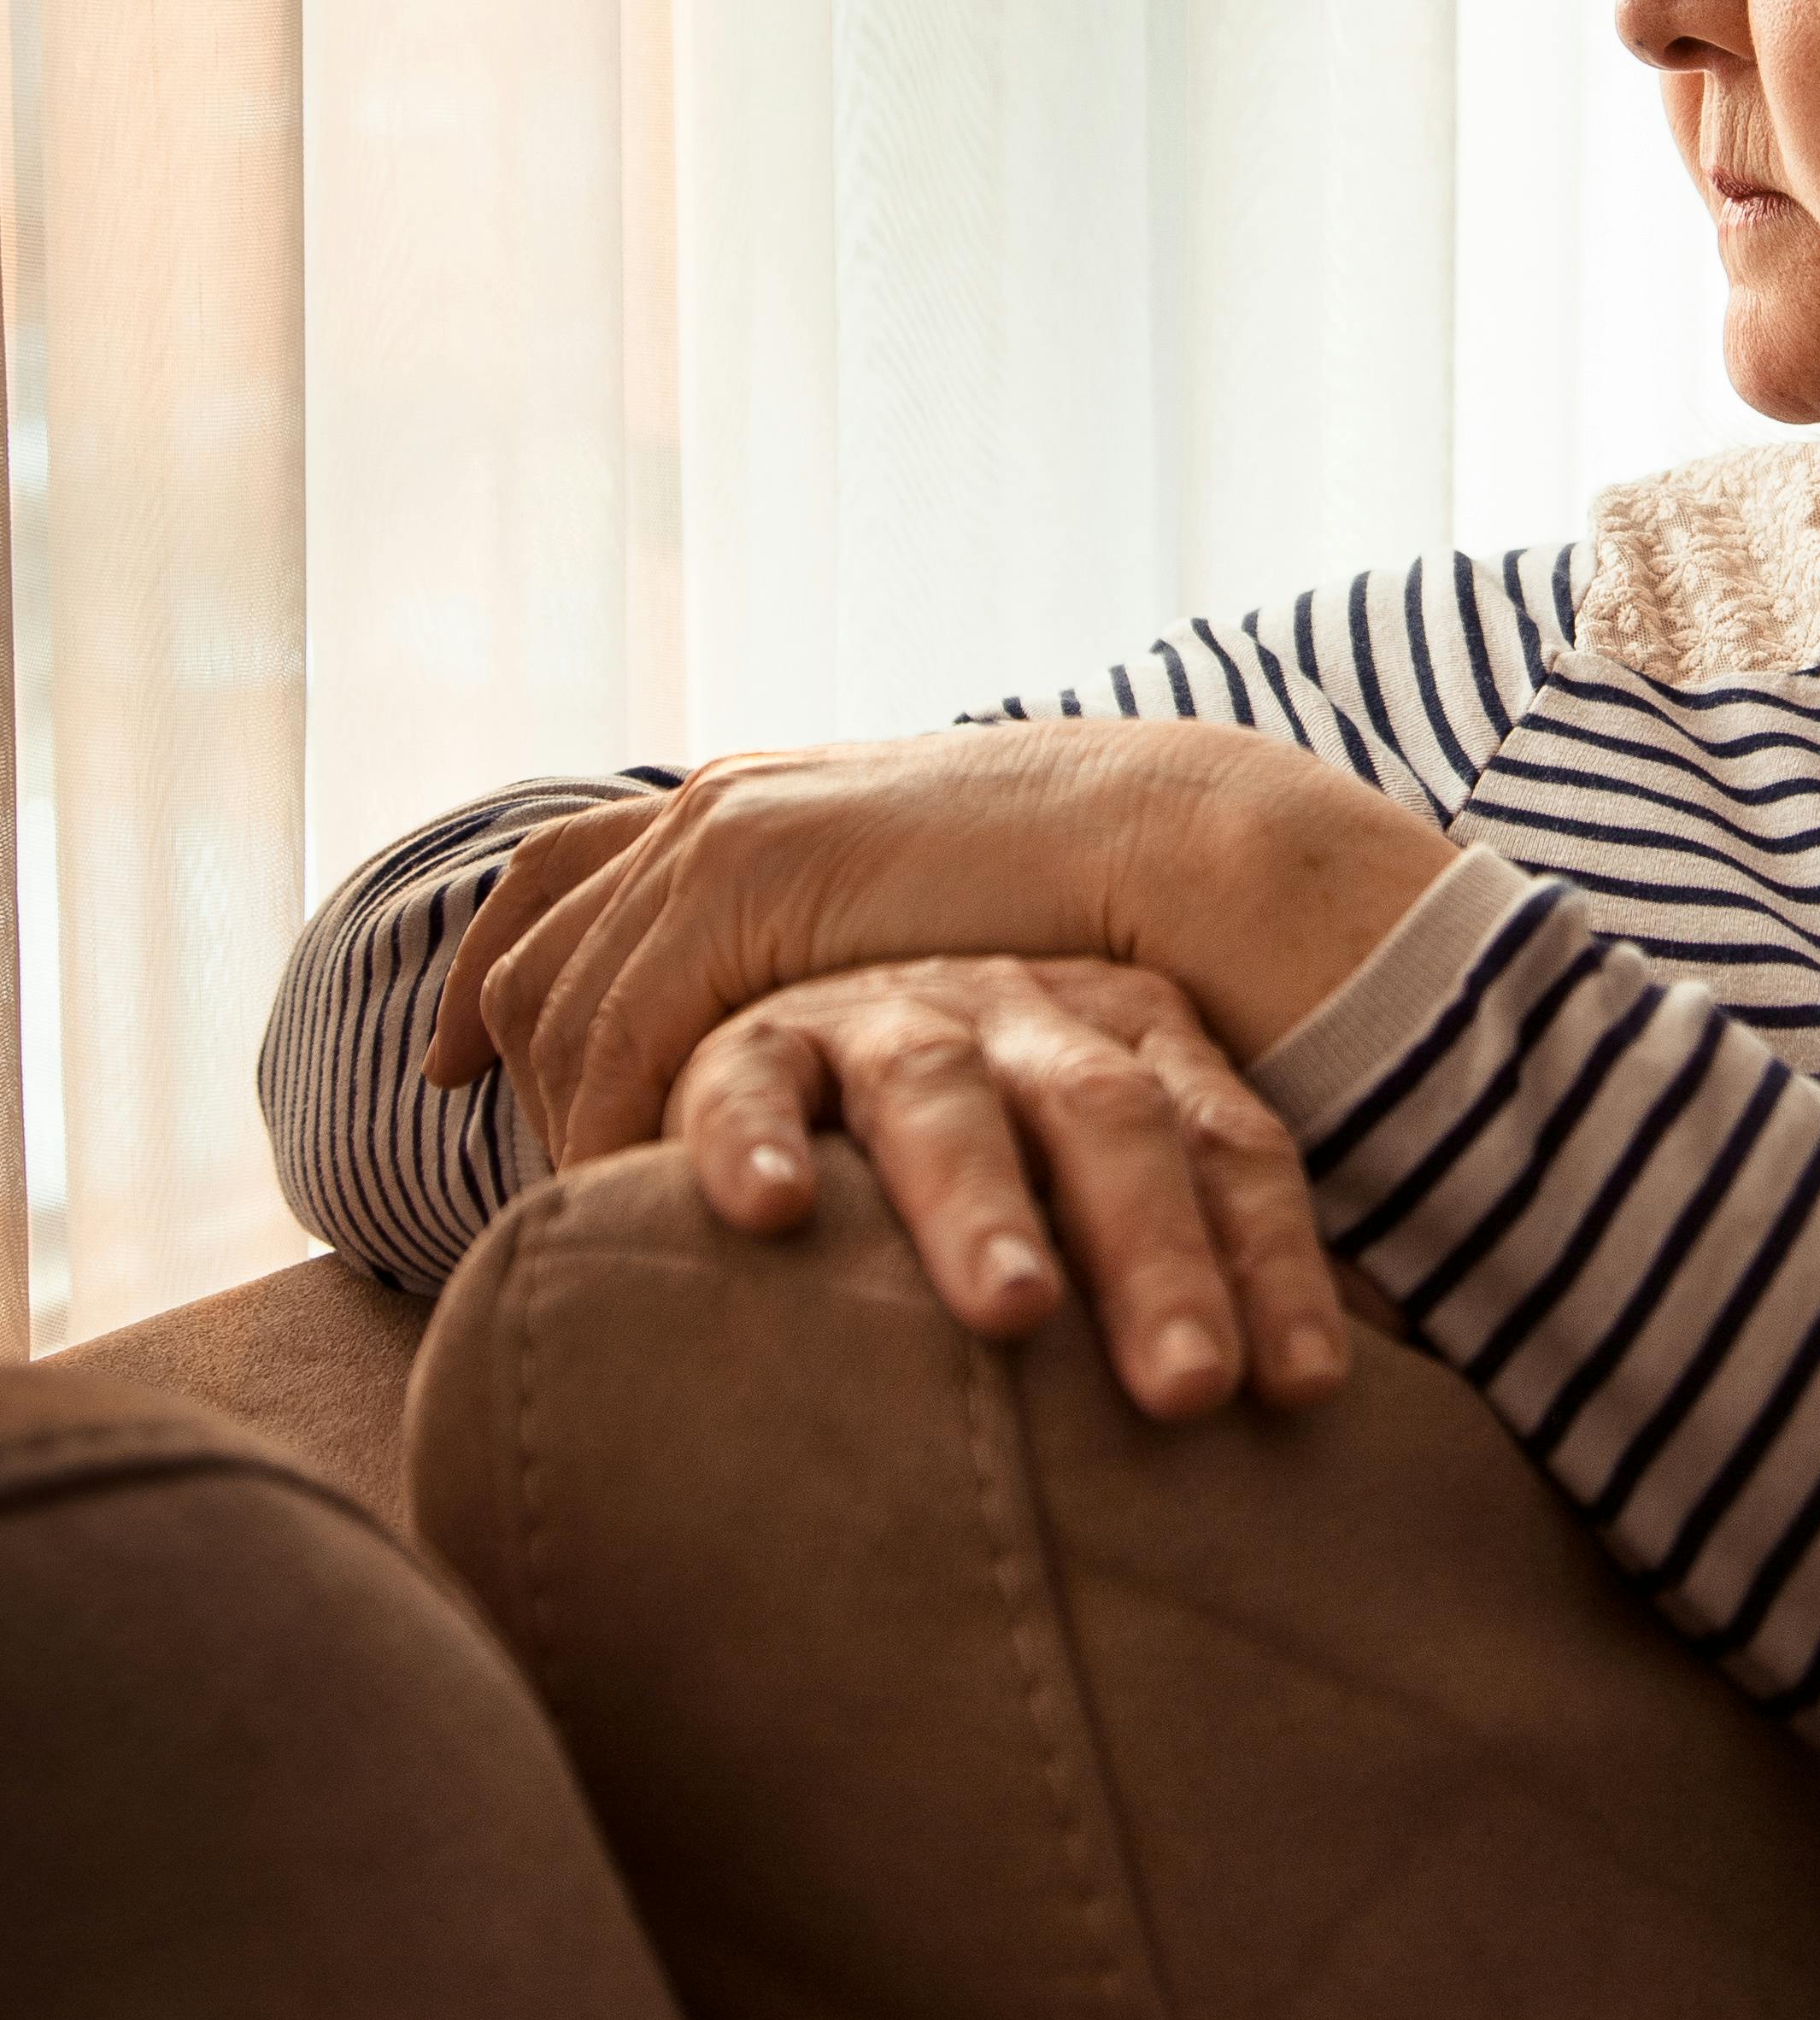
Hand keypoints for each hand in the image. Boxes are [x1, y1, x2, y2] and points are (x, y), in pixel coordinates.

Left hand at [424, 720, 1448, 1178]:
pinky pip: (619, 1028)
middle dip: (504, 1060)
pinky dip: (610, 1122)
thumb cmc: (1078, 913)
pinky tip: (643, 1200)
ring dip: (564, 1117)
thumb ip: (844, 964)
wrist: (1164, 847)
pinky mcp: (741, 878)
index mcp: (746, 802)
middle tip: (523, 1162)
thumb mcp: (919, 930)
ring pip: (559, 1001)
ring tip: (599, 1217)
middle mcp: (708, 807)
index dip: (490, 971)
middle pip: (534, 948)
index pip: (558, 877)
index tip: (454, 1061)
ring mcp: (717, 833)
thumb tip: (813, 1055)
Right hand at [672, 951, 1350, 1412]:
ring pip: (942, 1092)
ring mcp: (889, 1020)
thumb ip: (1203, 1276)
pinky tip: (773, 1210)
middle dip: (1155, 1249)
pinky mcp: (755, 1045)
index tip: (1306, 1390)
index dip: (1274, 1261)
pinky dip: (756, 1137)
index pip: (1229, 1148)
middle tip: (1189, 1387)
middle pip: (1108, 1118)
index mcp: (1137, 1051)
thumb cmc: (1001, 1190)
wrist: (824, 1067)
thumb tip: (1331, 1412)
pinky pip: (751, 1078)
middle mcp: (1026, 1018)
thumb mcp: (1107, 1205)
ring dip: (982, 1201)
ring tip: (1016, 1309)